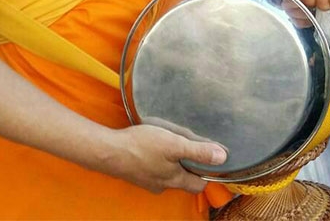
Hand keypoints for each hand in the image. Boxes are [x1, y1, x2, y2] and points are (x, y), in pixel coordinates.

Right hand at [96, 124, 225, 194]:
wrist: (107, 151)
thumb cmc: (141, 146)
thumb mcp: (174, 145)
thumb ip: (198, 152)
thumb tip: (222, 158)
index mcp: (174, 180)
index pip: (199, 184)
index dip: (209, 173)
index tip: (214, 160)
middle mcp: (162, 185)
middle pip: (184, 179)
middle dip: (191, 166)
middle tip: (194, 147)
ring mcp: (147, 181)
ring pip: (168, 174)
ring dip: (174, 162)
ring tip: (175, 144)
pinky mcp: (136, 173)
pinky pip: (154, 169)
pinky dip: (159, 160)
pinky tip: (155, 147)